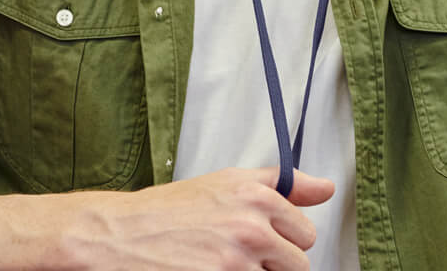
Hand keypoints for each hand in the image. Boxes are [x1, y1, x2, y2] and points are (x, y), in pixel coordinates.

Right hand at [59, 166, 334, 269]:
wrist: (120, 236)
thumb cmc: (170, 210)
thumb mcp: (227, 184)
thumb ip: (283, 186)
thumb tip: (327, 188)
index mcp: (257, 195)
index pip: (306, 233)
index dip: (283, 241)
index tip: (259, 241)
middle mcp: (252, 226)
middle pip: (298, 265)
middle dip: (272, 266)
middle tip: (234, 257)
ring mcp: (238, 262)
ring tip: (219, 264)